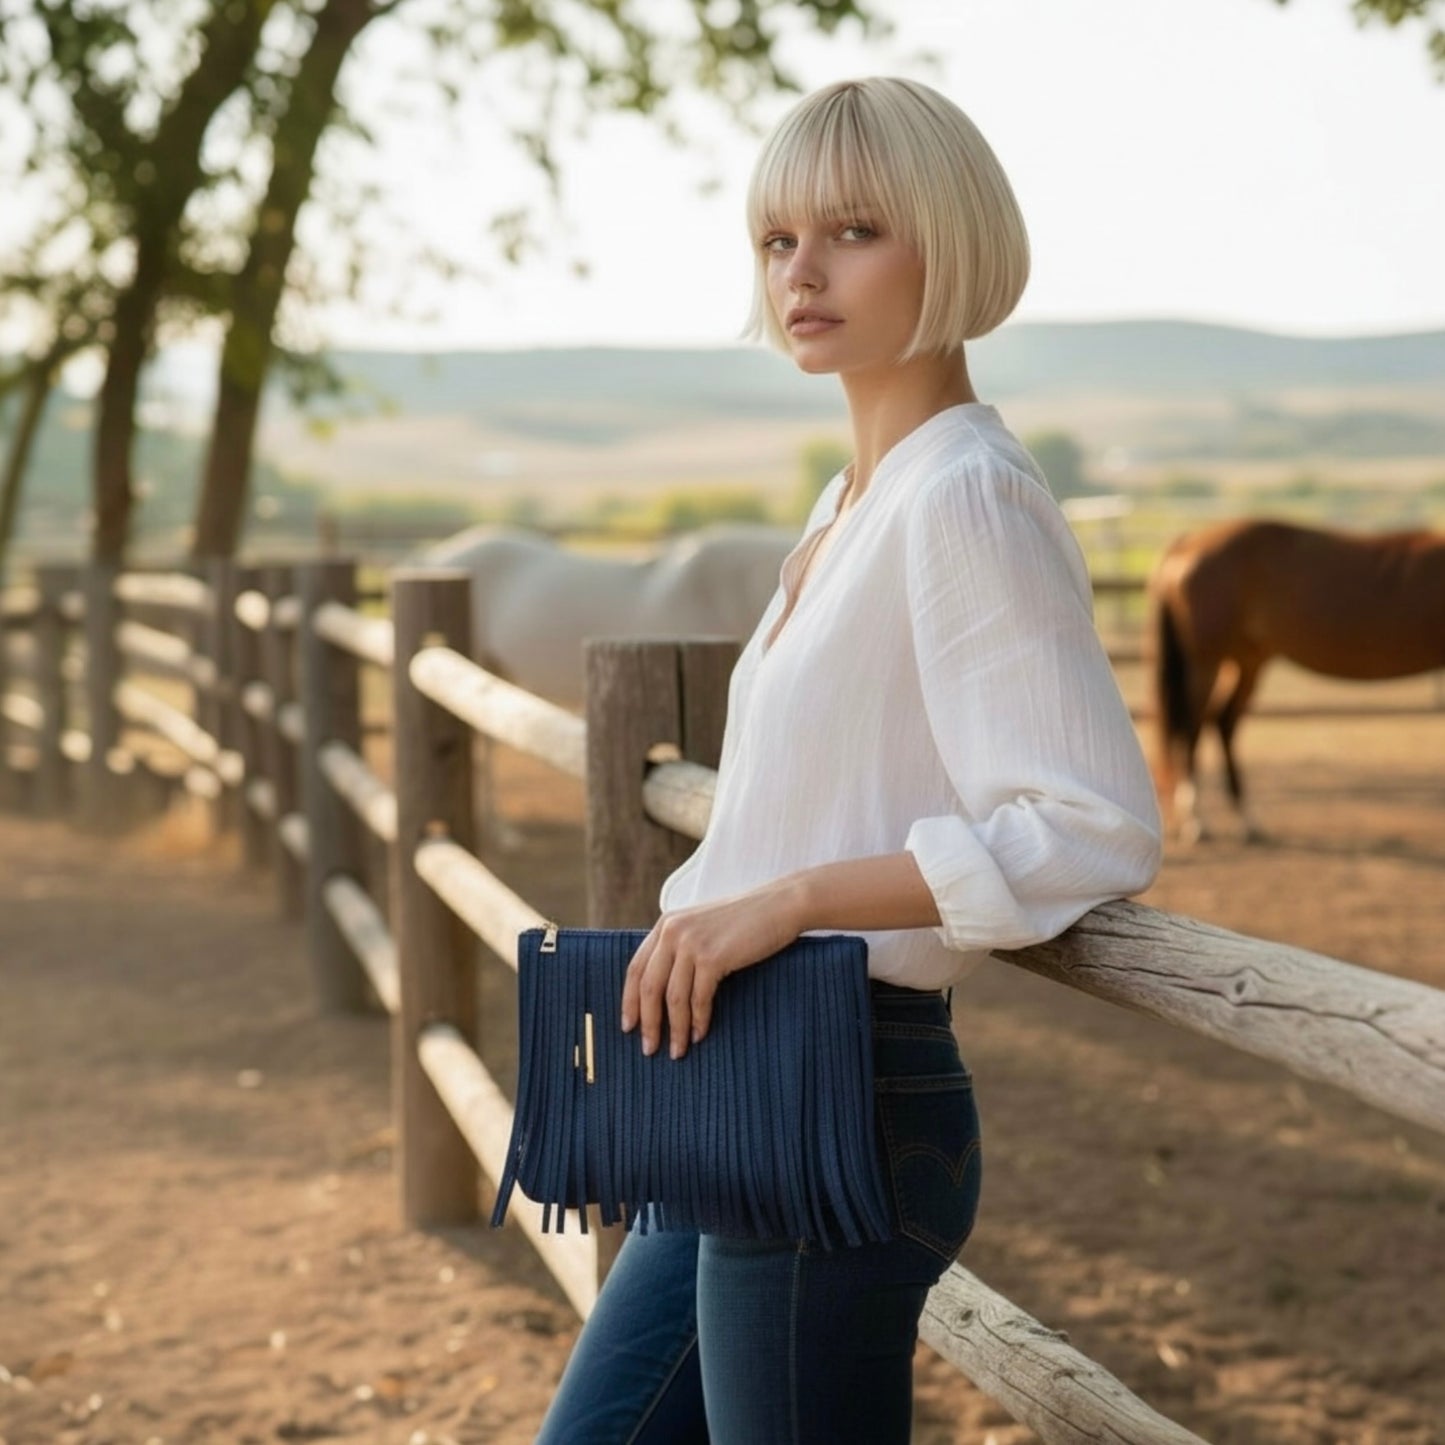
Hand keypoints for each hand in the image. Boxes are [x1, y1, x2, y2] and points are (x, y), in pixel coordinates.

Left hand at [620, 884, 802, 1059]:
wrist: (779, 905)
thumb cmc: (744, 920)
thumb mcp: (702, 926)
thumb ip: (680, 946)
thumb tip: (662, 990)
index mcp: (666, 924)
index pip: (636, 968)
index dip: (629, 1001)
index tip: (628, 1026)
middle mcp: (672, 931)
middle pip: (648, 987)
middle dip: (647, 1023)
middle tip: (648, 1049)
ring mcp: (692, 943)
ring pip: (672, 998)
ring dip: (674, 1030)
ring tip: (677, 1051)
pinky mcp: (713, 957)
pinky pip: (699, 999)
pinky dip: (698, 1022)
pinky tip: (699, 1035)